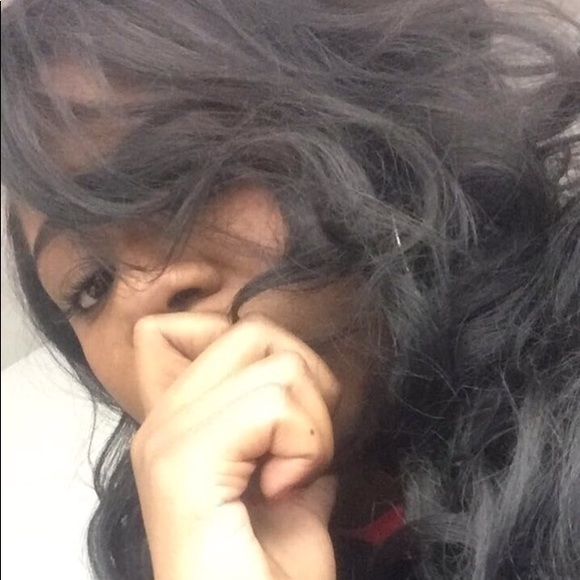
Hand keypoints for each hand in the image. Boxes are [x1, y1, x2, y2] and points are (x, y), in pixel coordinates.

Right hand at [130, 313, 339, 579]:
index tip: (281, 415)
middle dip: (305, 383)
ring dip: (312, 424)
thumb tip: (309, 406)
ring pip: (278, 364)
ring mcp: (167, 438)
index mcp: (180, 420)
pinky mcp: (183, 464)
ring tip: (293, 476)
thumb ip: (290, 438)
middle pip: (255, 332)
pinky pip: (274, 406)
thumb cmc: (268, 573)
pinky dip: (305, 446)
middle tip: (301, 447)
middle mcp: (162, 419)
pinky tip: (285, 488)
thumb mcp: (291, 488)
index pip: (199, 325)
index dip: (263, 352)